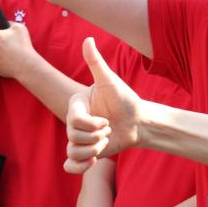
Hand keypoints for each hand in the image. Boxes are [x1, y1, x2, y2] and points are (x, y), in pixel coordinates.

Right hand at [64, 38, 142, 173]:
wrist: (137, 121)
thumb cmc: (124, 99)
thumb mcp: (110, 81)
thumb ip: (96, 62)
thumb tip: (87, 39)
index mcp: (77, 103)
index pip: (73, 120)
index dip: (91, 124)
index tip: (106, 121)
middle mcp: (74, 120)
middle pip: (73, 136)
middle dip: (96, 136)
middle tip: (109, 129)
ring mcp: (79, 137)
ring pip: (73, 151)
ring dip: (93, 150)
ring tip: (105, 142)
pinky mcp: (84, 152)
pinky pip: (70, 165)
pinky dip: (78, 167)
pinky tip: (93, 161)